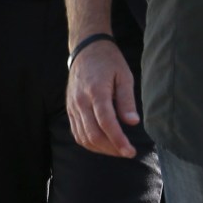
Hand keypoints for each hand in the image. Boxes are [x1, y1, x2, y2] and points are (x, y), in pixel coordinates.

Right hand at [66, 39, 140, 156]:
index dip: (118, 141)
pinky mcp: (69, 109)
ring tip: (117, 150)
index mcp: (96, 91)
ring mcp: (73, 106)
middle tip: (127, 152)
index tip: (130, 152)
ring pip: (84, 137)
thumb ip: (127, 101)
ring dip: (101, 149)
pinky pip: (76, 133)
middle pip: (93, 134)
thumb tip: (133, 122)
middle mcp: (81, 101)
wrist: (86, 49)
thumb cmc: (108, 61)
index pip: (106, 123)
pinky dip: (89, 143)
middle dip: (112, 149)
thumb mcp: (124, 76)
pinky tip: (103, 144)